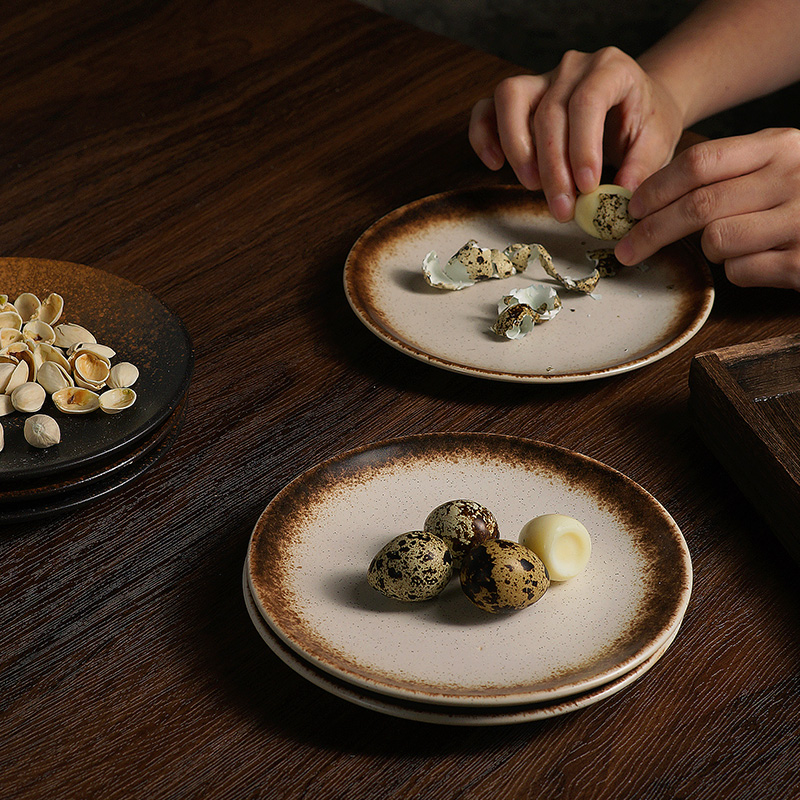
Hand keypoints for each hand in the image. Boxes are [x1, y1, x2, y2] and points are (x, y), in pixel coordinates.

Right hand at [468, 47, 684, 221]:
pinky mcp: (518, 99)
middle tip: (562, 208)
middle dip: (552, 168)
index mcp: (611, 69)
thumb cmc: (644, 124)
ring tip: (531, 186)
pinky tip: (495, 164)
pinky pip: (486, 109)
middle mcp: (572, 67)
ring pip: (510, 100)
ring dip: (517, 149)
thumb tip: (618, 198)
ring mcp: (540, 78)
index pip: (587, 101)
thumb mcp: (657, 144)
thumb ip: (641, 169)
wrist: (634, 106)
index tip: (588, 188)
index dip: (582, 148)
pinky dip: (483, 136)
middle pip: (548, 112)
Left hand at [616, 128, 799, 290]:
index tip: (632, 209)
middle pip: (697, 206)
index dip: (657, 188)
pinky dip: (737, 272)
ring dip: (709, 251)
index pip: (700, 162)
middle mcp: (793, 177)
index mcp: (781, 147)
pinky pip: (740, 271)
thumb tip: (653, 197)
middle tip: (628, 249)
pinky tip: (760, 262)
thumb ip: (731, 173)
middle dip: (651, 231)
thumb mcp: (779, 167)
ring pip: (716, 241)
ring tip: (729, 246)